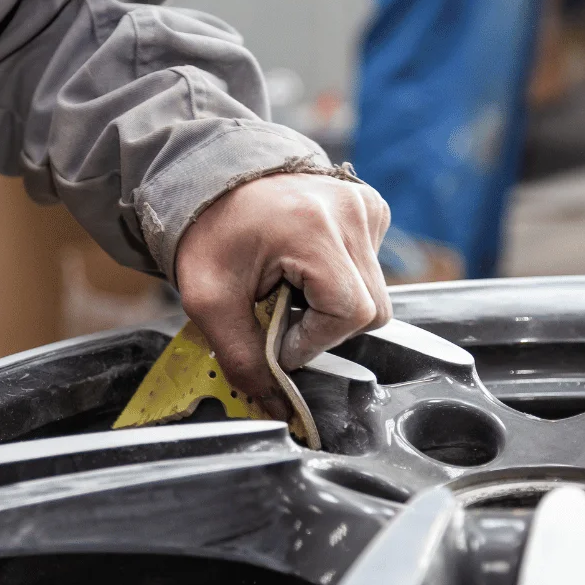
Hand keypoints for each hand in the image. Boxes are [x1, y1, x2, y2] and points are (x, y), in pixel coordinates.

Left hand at [175, 173, 391, 416]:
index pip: (348, 313)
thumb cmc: (207, 233)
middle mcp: (350, 212)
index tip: (278, 339)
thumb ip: (243, 358)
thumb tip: (275, 405)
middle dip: (326, 328)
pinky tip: (308, 268)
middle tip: (283, 317)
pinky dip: (343, 280)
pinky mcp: (369, 207)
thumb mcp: (210, 302)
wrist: (210, 179)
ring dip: (335, 307)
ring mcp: (364, 206)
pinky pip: (372, 267)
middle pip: (372, 310)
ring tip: (291, 288)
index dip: (315, 341)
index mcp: (312, 229)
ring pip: (376, 293)